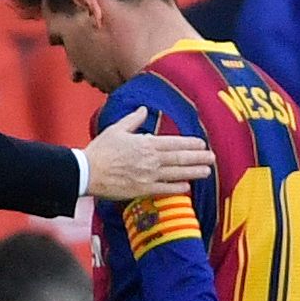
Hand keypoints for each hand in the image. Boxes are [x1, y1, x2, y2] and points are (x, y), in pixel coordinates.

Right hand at [83, 107, 215, 201]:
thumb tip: (144, 110)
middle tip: (212, 158)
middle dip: (198, 158)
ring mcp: (148, 176)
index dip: (190, 144)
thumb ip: (133, 120)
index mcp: (146, 143)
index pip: (174, 143)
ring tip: (206, 171)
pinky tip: (187, 188)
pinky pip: (164, 189)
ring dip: (193, 172)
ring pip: (176, 174)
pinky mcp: (142, 190)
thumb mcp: (116, 129)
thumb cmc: (100, 150)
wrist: (87, 172)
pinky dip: (177, 188)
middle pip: (180, 158)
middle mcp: (151, 160)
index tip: (202, 144)